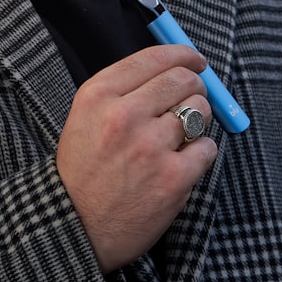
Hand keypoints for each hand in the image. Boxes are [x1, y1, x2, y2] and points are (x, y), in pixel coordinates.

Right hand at [55, 45, 217, 272]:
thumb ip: (126, 91)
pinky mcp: (173, 178)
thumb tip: (178, 69)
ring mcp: (150, 147)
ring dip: (197, 122)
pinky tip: (180, 164)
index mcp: (98, 95)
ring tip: (178, 139)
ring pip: (200, 111)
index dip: (183, 55)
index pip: (154, 58)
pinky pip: (207, 148)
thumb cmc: (83, 171)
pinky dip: (200, 154)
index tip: (196, 60)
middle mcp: (124, 116)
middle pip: (183, 80)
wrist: (74, 227)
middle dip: (195, 87)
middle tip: (193, 99)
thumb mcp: (86, 118)